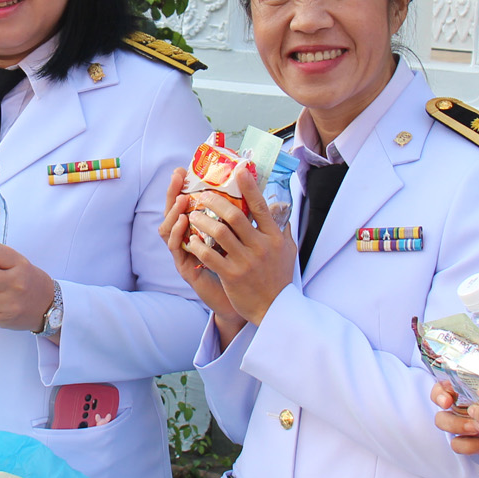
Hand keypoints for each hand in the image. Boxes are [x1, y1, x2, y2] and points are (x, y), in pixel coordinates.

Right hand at [158, 169, 245, 346]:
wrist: (251, 303)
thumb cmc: (248, 270)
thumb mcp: (248, 241)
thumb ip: (253, 220)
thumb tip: (274, 197)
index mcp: (204, 229)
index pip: (189, 203)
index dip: (184, 186)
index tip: (183, 168)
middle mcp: (191, 238)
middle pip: (174, 211)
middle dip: (174, 192)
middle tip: (177, 176)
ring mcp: (186, 253)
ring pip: (170, 228)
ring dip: (174, 212)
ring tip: (182, 199)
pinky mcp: (186, 268)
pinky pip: (178, 248)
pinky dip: (178, 234)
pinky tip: (184, 223)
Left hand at [180, 164, 295, 327]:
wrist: (274, 308)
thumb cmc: (279, 277)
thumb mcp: (288, 250)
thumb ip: (283, 228)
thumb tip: (281, 207)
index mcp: (274, 237)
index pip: (260, 206)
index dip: (249, 186)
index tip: (239, 169)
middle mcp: (260, 246)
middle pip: (234, 215)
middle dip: (214, 201)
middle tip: (202, 194)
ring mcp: (246, 261)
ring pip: (218, 232)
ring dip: (202, 220)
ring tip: (192, 214)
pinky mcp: (232, 275)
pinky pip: (210, 255)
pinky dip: (198, 244)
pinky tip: (190, 238)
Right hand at [431, 378, 478, 457]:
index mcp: (463, 389)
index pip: (440, 389)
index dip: (439, 394)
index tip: (448, 400)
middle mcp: (458, 407)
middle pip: (440, 414)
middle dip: (452, 420)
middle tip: (471, 422)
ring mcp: (461, 424)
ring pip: (446, 430)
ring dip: (460, 430)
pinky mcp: (468, 442)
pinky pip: (458, 445)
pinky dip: (470, 445)